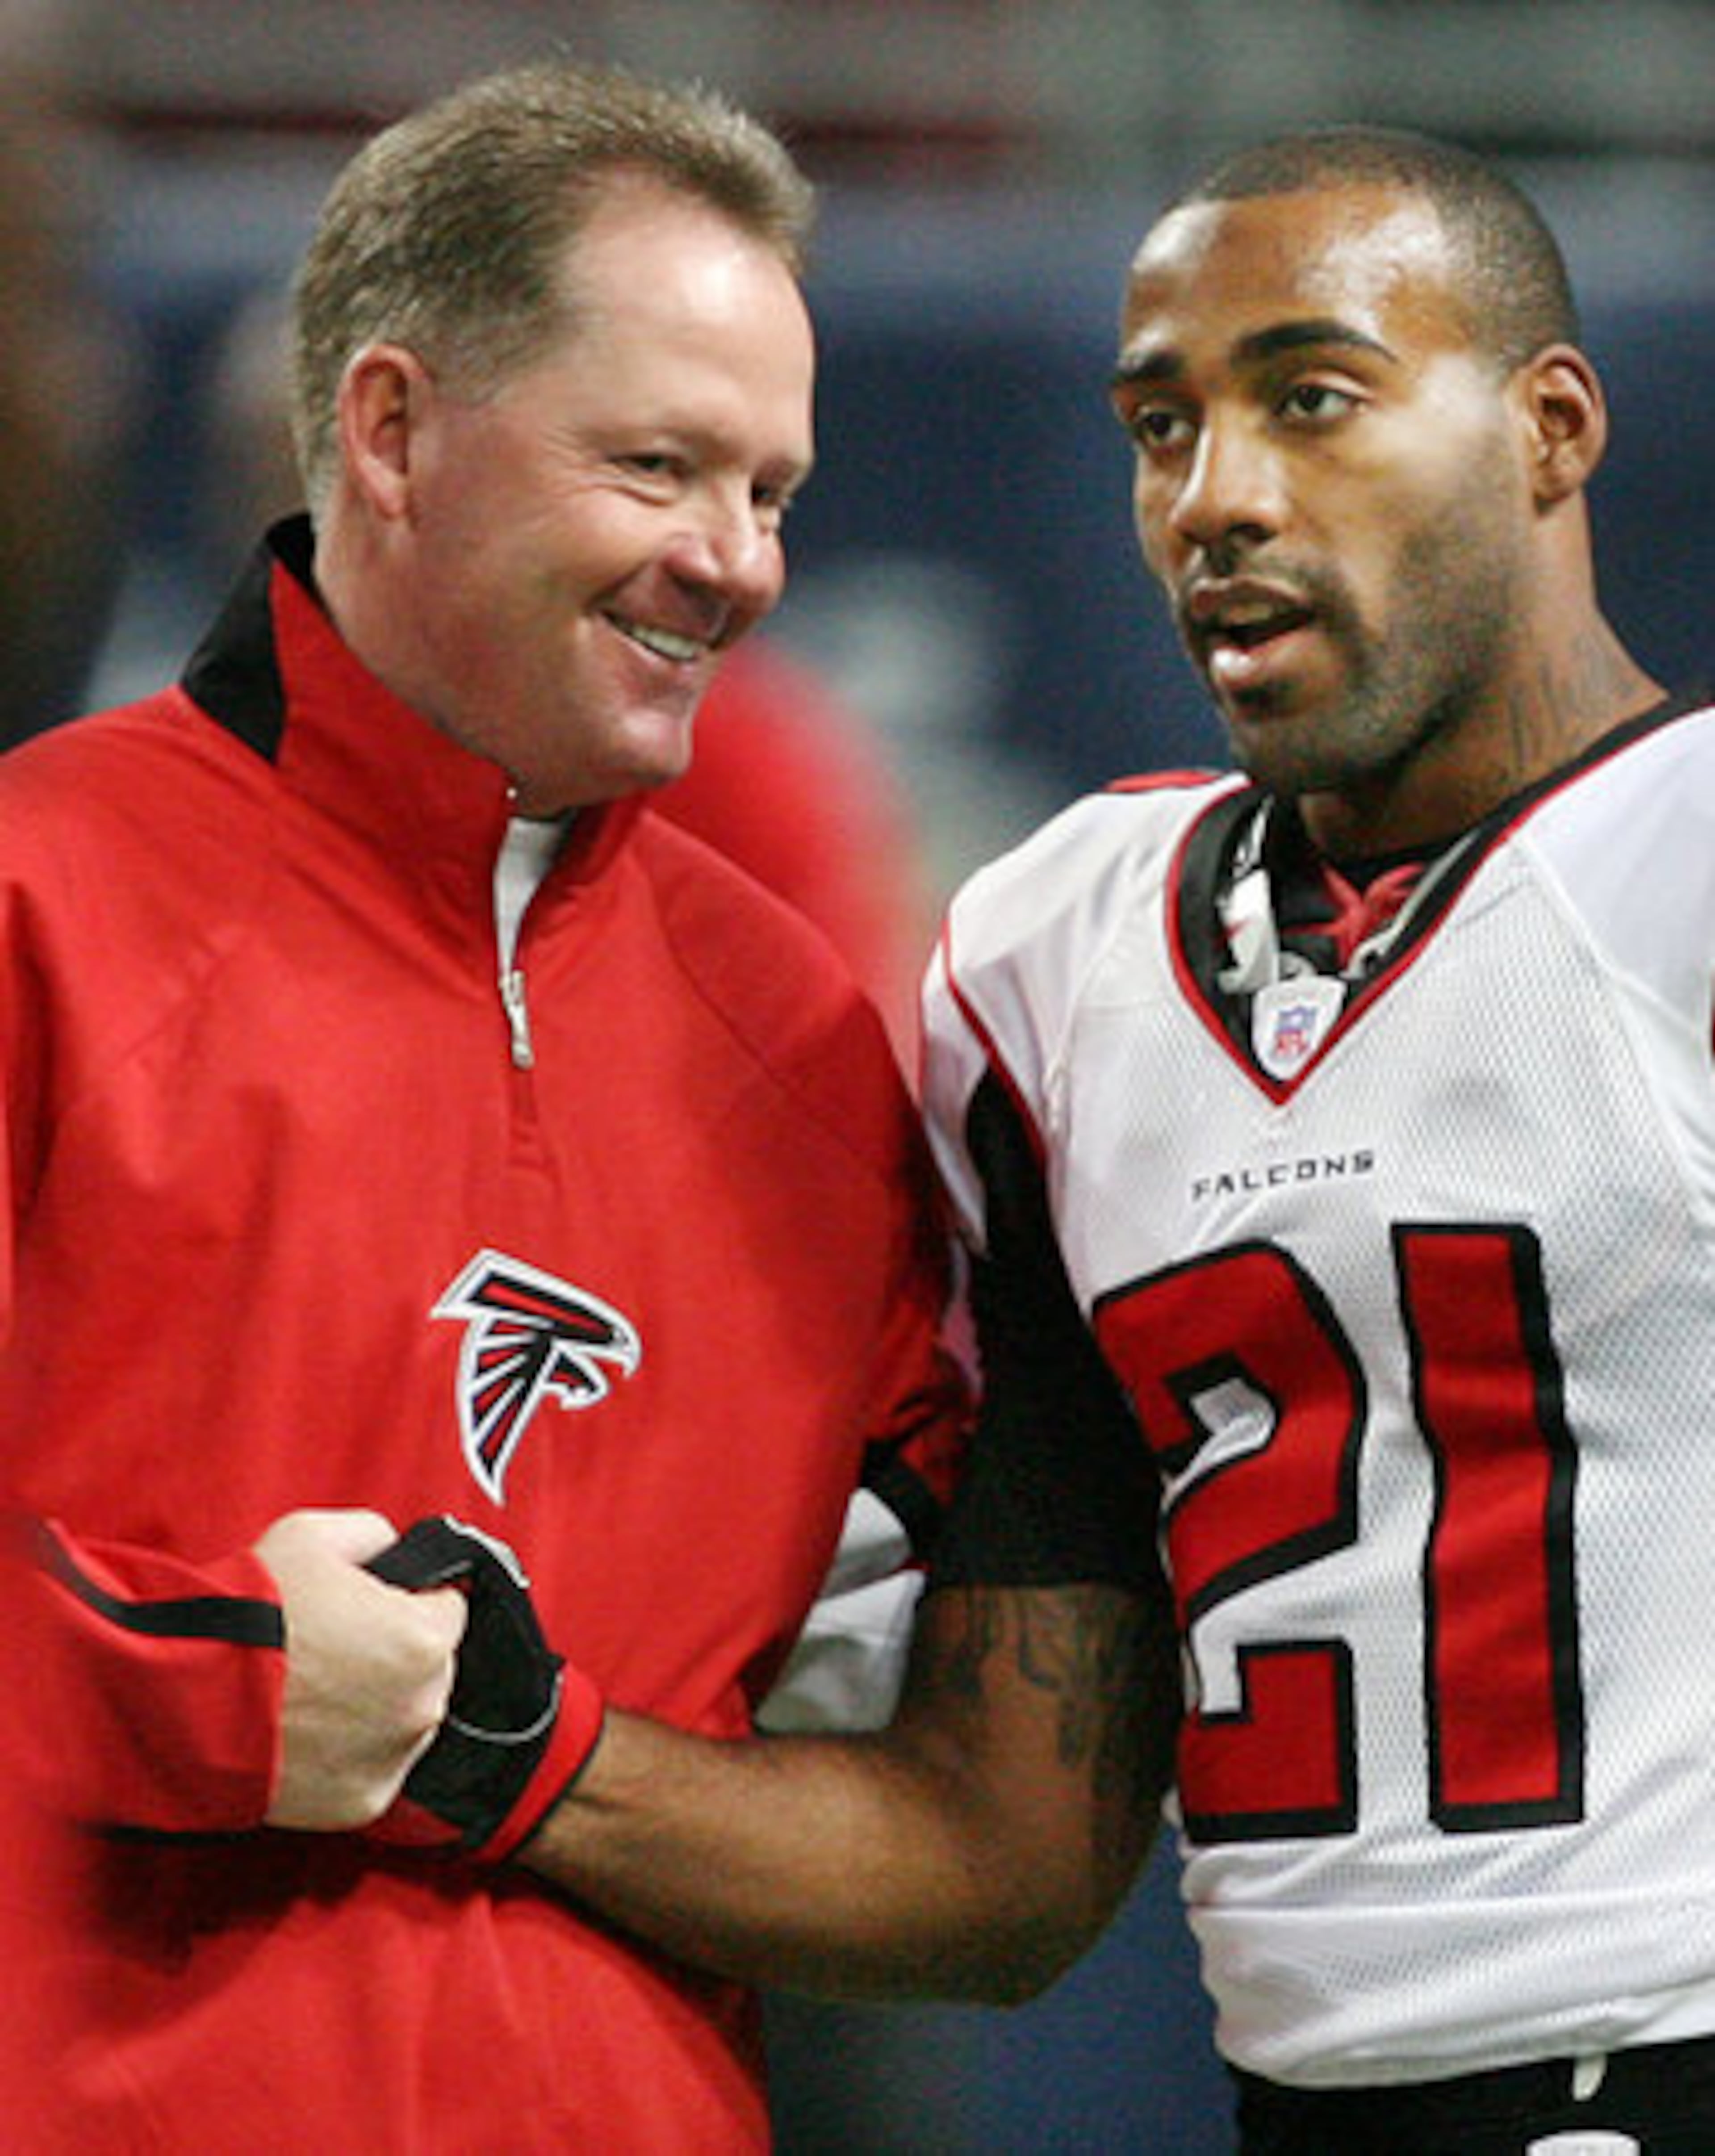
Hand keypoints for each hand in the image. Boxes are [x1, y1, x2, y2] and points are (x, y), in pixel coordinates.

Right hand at [255, 1508, 467, 1830]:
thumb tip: (392, 1549)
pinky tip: (308, 1727)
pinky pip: (373, 1766)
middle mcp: (421, 1705)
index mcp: (422, 1640)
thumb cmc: (247, 1616)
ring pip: (406, 1719)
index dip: (411, 1600)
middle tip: (336, 1646)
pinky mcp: (359, 1801)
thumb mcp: (313, 1534)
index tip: (379, 1604)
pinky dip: (350, 1751)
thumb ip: (372, 1534)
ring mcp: (391, 1758)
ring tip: (316, 1689)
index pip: (450, 1609)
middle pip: (431, 1668)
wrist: (185, 1696)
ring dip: (378, 1704)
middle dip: (396, 1654)